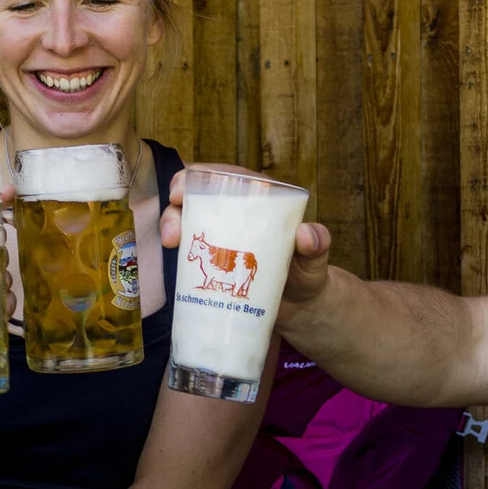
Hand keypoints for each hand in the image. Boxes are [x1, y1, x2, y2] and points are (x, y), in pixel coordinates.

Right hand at [160, 164, 332, 317]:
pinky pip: (188, 253)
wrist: (299, 310)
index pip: (224, 178)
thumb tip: (305, 234)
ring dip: (170, 226)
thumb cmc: (308, 277)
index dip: (197, 178)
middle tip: (172, 232)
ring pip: (187, 223)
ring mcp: (221, 240)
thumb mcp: (315, 260)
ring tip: (171, 245)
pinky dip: (176, 254)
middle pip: (197, 200)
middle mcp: (235, 216)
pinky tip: (170, 261)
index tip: (180, 192)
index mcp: (258, 201)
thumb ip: (317, 246)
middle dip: (176, 208)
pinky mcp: (212, 264)